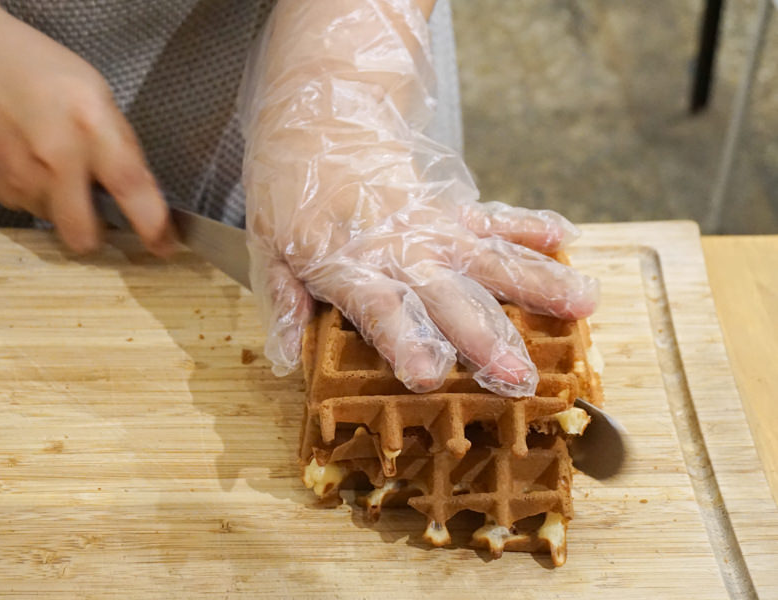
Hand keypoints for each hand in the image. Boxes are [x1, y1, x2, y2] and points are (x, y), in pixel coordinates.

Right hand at [0, 3, 174, 254]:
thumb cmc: (41, 74)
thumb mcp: (98, 96)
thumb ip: (119, 147)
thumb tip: (142, 195)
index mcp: (91, 126)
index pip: (131, 188)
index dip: (153, 226)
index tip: (164, 246)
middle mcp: (56, 158)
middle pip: (84, 234)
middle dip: (97, 236)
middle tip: (102, 218)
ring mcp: (21, 178)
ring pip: (57, 223)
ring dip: (66, 208)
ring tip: (57, 167)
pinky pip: (31, 209)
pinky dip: (40, 195)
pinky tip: (31, 161)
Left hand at [242, 0, 597, 396]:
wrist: (317, 120)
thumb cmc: (289, 189)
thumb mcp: (266, 246)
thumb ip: (283, 301)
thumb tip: (286, 358)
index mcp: (347, 261)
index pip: (379, 307)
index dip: (404, 339)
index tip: (429, 373)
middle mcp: (399, 246)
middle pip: (447, 295)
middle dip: (485, 337)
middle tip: (518, 375)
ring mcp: (432, 225)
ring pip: (489, 256)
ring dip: (536, 282)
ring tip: (582, 304)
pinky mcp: (451, 208)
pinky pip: (495, 217)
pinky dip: (530, 225)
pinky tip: (567, 237)